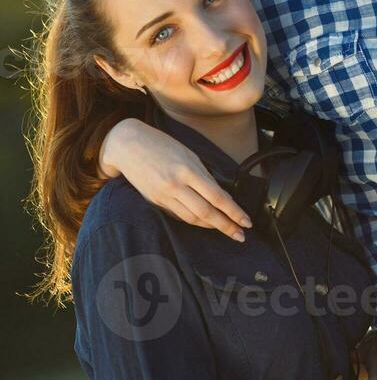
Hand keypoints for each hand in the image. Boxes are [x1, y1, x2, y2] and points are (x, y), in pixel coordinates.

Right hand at [98, 118, 252, 241]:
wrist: (128, 144)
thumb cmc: (161, 144)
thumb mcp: (188, 154)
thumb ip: (203, 175)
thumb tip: (220, 195)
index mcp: (188, 170)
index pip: (217, 197)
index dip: (234, 212)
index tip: (246, 221)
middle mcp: (176, 185)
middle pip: (206, 213)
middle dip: (226, 226)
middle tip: (241, 235)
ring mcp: (164, 195)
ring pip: (192, 218)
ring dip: (211, 226)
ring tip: (226, 230)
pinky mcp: (155, 201)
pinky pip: (178, 215)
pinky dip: (193, 221)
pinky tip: (205, 223)